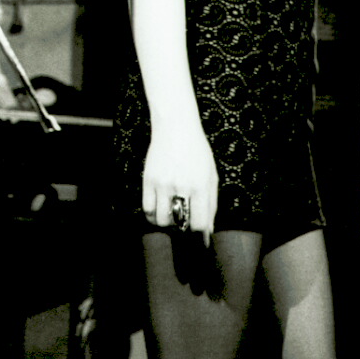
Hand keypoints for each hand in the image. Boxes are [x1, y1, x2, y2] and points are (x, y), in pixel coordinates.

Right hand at [142, 124, 218, 245]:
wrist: (176, 128)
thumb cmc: (197, 151)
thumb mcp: (211, 174)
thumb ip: (211, 203)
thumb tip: (209, 229)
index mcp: (200, 185)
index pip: (199, 223)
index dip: (199, 230)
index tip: (198, 227)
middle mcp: (182, 186)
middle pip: (179, 224)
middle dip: (183, 226)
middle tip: (184, 218)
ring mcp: (163, 184)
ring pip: (161, 220)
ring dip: (168, 222)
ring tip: (172, 212)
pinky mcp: (148, 180)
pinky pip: (147, 209)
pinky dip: (153, 215)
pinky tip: (160, 209)